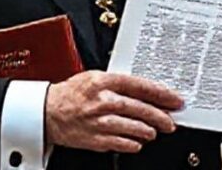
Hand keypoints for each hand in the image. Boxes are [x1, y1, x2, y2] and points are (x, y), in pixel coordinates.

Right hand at [45, 71, 182, 152]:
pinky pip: (123, 144)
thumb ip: (118, 83)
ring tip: (152, 131)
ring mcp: (99, 121)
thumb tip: (146, 91)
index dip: (162, 94)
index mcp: (103, 82)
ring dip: (148, 131)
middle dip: (161, 117)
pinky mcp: (96, 139)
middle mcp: (102, 101)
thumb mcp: (93, 78)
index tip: (174, 99)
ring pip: (135, 128)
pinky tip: (136, 141)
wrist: (47, 112)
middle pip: (141, 109)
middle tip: (170, 122)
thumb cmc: (71, 94)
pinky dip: (134, 144)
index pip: (140, 86)